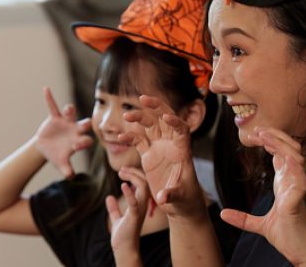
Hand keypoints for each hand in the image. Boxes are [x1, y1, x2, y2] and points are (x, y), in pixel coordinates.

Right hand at [35, 87, 92, 177]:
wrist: (47, 147)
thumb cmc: (57, 155)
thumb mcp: (61, 163)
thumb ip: (66, 169)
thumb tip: (70, 176)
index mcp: (79, 140)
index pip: (85, 141)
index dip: (83, 143)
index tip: (77, 146)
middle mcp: (76, 129)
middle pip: (84, 125)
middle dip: (86, 124)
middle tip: (87, 124)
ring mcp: (66, 122)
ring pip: (70, 114)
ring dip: (70, 110)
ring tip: (68, 109)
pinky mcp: (55, 117)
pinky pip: (52, 106)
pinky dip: (49, 98)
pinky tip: (46, 89)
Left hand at [106, 167, 149, 256]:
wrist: (123, 249)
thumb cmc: (123, 235)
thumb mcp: (117, 218)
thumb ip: (114, 208)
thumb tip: (109, 197)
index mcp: (140, 203)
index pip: (143, 182)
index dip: (134, 174)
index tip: (122, 170)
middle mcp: (143, 204)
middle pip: (145, 181)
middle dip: (134, 172)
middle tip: (121, 169)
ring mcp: (140, 209)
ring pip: (144, 187)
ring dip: (133, 177)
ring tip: (121, 173)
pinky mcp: (134, 216)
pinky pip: (135, 202)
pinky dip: (130, 193)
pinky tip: (123, 185)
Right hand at [119, 95, 204, 217]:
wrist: (179, 204)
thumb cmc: (185, 200)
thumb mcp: (180, 198)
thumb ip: (171, 195)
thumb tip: (162, 198)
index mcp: (182, 150)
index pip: (181, 130)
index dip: (175, 121)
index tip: (166, 118)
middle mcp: (171, 145)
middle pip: (165, 119)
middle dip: (156, 107)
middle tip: (143, 99)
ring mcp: (159, 148)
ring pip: (150, 126)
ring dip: (140, 117)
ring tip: (127, 115)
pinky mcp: (148, 155)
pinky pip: (139, 140)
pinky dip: (130, 136)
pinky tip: (120, 137)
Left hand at [220, 127, 305, 265]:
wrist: (303, 255)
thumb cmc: (288, 237)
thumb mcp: (260, 226)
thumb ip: (243, 218)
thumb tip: (223, 214)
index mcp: (285, 184)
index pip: (281, 155)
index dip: (271, 141)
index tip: (256, 133)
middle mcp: (293, 183)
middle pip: (290, 151)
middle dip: (276, 137)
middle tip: (258, 130)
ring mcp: (297, 192)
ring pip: (296, 160)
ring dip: (282, 147)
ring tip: (265, 137)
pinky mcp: (298, 204)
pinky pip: (300, 182)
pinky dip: (294, 169)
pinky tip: (284, 160)